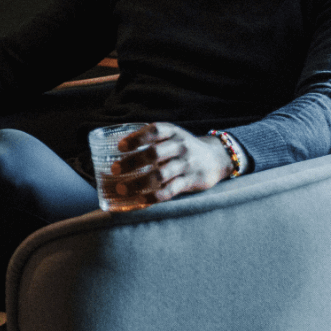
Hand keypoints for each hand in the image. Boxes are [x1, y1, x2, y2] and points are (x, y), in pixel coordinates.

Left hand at [113, 123, 233, 202]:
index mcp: (173, 132)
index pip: (154, 131)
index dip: (137, 138)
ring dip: (139, 182)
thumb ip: (152, 140)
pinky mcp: (190, 181)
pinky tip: (140, 200)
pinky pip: (170, 190)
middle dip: (132, 161)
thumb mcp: (172, 136)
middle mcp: (180, 146)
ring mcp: (186, 164)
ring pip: (161, 174)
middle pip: (154, 153)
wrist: (216, 158)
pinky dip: (154, 196)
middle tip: (115, 169)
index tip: (120, 147)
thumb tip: (117, 148)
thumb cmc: (184, 148)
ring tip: (122, 189)